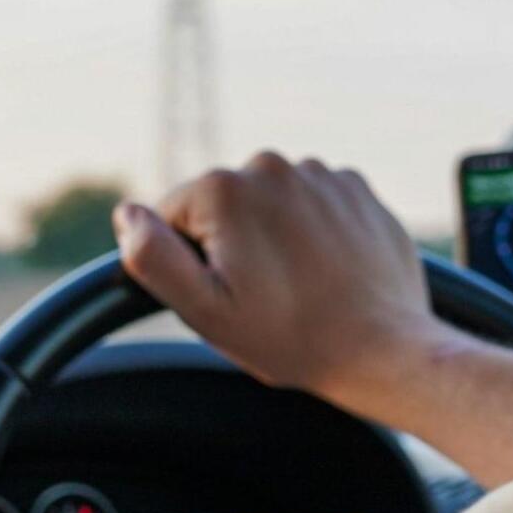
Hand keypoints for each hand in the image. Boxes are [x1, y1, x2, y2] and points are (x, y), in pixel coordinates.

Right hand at [111, 152, 456, 400]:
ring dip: (274, 235)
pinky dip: (314, 230)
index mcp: (225, 189)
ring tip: (299, 285)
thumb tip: (127, 214)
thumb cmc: (291, 336)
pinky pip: (314, 203)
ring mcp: (320, 173)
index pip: (173, 217)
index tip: (227, 292)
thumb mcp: (204, 310)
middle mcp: (272, 165)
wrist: (384, 347)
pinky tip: (327, 269)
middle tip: (263, 295)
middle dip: (232, 244)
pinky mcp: (356, 188)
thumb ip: (154, 256)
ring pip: (271, 203)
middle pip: (224, 205)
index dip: (189, 262)